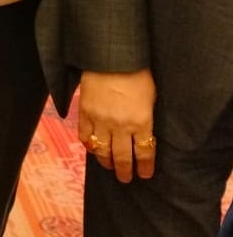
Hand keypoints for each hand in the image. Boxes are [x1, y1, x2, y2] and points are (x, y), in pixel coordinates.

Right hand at [77, 68, 157, 182]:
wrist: (111, 57)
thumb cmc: (136, 73)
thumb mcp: (151, 97)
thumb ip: (146, 117)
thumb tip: (144, 133)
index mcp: (141, 122)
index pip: (144, 153)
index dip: (145, 167)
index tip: (144, 175)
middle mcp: (120, 126)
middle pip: (122, 157)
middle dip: (124, 171)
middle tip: (125, 179)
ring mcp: (100, 121)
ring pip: (102, 151)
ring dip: (106, 162)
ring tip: (109, 167)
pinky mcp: (85, 113)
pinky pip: (85, 137)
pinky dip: (89, 146)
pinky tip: (92, 149)